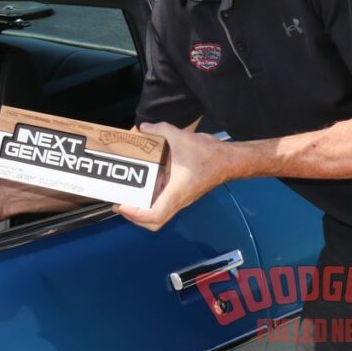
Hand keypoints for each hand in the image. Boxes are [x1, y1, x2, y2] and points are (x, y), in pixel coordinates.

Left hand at [113, 122, 227, 230]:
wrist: (230, 161)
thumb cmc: (210, 155)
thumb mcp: (181, 137)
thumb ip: (159, 129)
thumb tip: (143, 127)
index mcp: (176, 192)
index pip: (154, 215)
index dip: (135, 215)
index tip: (121, 205)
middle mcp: (178, 200)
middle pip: (154, 223)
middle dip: (134, 217)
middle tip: (120, 203)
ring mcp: (181, 199)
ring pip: (159, 216)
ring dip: (141, 210)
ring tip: (128, 196)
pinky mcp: (183, 194)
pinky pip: (164, 204)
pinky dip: (150, 200)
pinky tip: (144, 185)